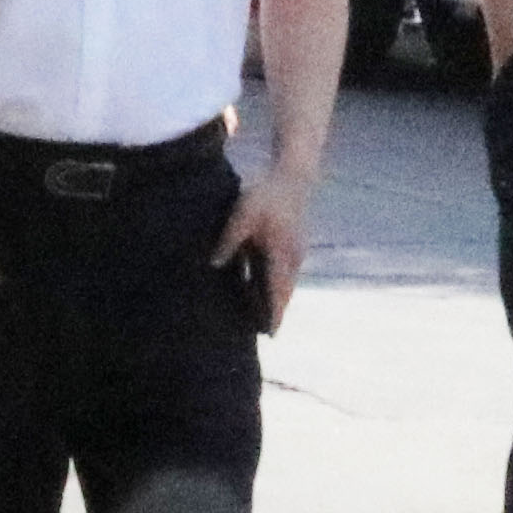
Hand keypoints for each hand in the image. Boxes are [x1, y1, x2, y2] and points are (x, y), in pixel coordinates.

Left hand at [219, 169, 313, 332]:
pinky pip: (288, 274)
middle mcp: (292, 258)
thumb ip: (229, 240)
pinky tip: (267, 291)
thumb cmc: (266, 195)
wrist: (294, 178)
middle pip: (285, 293)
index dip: (274, 313)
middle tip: (264, 334)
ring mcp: (297, 253)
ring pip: (288, 285)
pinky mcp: (296, 247)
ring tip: (264, 319)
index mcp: (279, 252)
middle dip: (276, 313)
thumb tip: (214, 264)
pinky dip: (279, 287)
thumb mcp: (242, 214)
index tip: (270, 334)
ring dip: (278, 301)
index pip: (277, 290)